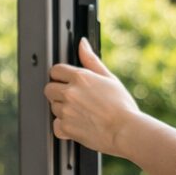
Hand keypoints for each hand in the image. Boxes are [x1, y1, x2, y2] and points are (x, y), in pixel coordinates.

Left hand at [43, 37, 142, 156]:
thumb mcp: (109, 78)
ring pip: (53, 107)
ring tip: (81, 112)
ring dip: (63, 109)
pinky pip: (56, 126)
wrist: (126, 130)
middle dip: (58, 92)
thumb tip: (82, 44)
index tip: (66, 82)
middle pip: (49, 89)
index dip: (61, 76)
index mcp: (80, 77)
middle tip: (74, 98)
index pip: (55, 70)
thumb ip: (91, 60)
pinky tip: (78, 124)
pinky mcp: (66, 128)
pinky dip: (64, 127)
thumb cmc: (122, 106)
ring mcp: (66, 111)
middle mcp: (70, 93)